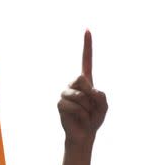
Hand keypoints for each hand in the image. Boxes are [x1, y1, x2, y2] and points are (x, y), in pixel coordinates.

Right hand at [58, 30, 107, 145]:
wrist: (84, 134)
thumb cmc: (94, 119)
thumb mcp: (104, 107)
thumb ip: (101, 97)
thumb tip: (90, 91)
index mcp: (86, 81)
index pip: (86, 61)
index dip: (87, 46)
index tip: (87, 30)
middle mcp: (74, 84)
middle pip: (82, 78)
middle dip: (90, 95)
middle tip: (90, 107)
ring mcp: (65, 93)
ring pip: (79, 95)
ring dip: (87, 108)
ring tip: (85, 115)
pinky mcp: (60, 104)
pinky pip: (74, 107)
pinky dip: (81, 115)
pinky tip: (79, 119)